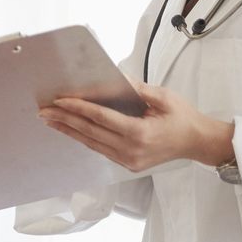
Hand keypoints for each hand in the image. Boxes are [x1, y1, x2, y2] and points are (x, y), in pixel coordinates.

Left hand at [38, 78, 233, 171]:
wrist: (197, 142)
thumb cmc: (183, 119)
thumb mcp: (164, 97)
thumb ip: (138, 88)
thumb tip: (116, 77)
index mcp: (140, 133)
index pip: (101, 118)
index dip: (78, 108)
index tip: (60, 100)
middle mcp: (131, 150)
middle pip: (90, 132)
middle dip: (65, 120)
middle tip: (44, 110)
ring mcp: (128, 160)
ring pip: (91, 143)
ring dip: (69, 131)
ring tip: (51, 120)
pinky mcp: (127, 164)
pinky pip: (100, 149)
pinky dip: (84, 138)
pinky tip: (72, 130)